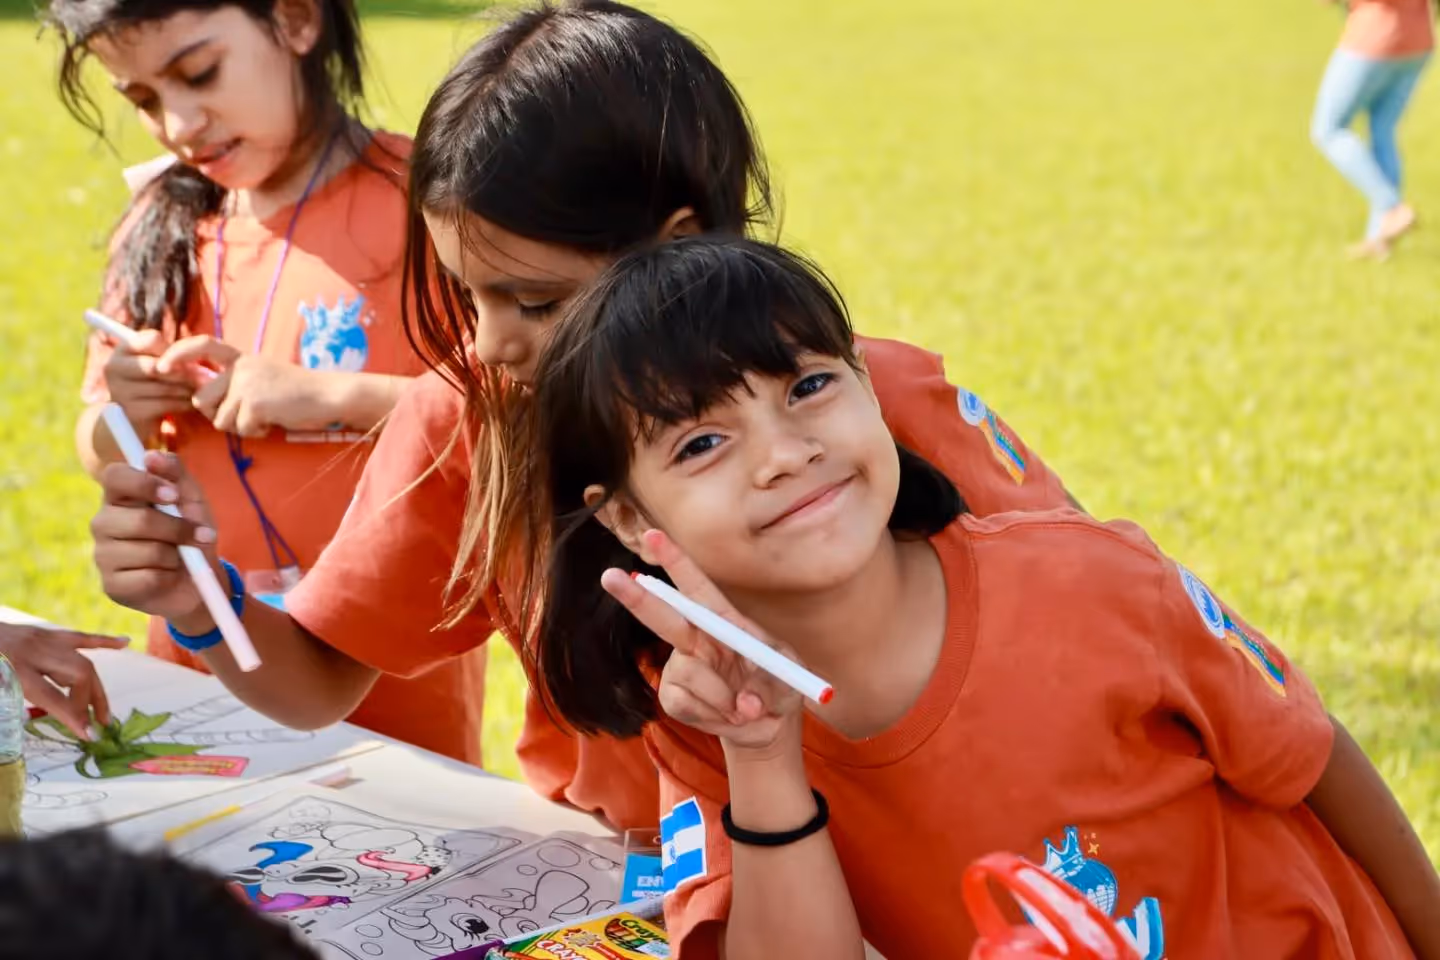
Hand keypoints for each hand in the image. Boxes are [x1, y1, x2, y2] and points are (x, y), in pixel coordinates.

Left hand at [0, 623, 128, 738]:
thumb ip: (12, 702)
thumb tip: (47, 720)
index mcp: (15, 668)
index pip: (53, 696)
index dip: (73, 716)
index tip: (88, 735)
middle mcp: (34, 651)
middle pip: (78, 674)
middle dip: (90, 701)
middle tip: (96, 724)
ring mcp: (42, 638)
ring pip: (82, 660)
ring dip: (96, 686)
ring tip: (104, 710)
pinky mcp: (44, 631)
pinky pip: (79, 637)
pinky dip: (104, 641)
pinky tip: (125, 643)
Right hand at [91, 450, 221, 633]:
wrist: (200, 580)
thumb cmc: (191, 533)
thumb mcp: (191, 499)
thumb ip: (175, 473)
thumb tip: (151, 456)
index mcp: (120, 496)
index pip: (114, 477)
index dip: (144, 483)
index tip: (172, 495)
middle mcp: (104, 523)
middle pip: (140, 520)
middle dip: (178, 529)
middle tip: (199, 535)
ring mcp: (103, 555)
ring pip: (148, 550)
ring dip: (177, 554)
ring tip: (179, 557)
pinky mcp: (112, 586)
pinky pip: (149, 578)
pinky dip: (170, 576)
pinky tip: (168, 576)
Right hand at [102, 328, 196, 436]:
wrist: (134, 417)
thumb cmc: (153, 383)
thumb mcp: (158, 363)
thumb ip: (172, 356)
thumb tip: (198, 365)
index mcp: (122, 349)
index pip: (152, 339)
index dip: (175, 350)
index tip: (188, 360)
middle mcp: (114, 367)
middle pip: (156, 366)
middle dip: (184, 373)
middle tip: (203, 379)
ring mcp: (119, 390)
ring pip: (164, 387)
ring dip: (187, 389)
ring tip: (200, 390)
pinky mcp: (130, 411)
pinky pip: (165, 405)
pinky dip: (183, 404)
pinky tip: (192, 404)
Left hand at [165, 338, 338, 436]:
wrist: (329, 396)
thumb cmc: (300, 393)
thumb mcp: (264, 378)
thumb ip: (237, 382)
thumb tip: (206, 399)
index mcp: (243, 358)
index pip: (203, 345)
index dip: (178, 353)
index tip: (162, 367)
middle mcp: (241, 367)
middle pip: (202, 397)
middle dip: (217, 414)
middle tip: (244, 415)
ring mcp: (247, 383)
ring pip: (218, 418)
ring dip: (239, 426)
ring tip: (264, 418)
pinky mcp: (255, 402)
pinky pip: (239, 428)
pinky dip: (256, 432)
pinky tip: (273, 422)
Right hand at [600, 529, 802, 754]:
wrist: (769, 726)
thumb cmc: (779, 687)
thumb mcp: (789, 675)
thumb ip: (770, 683)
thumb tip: (745, 702)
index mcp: (725, 621)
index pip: (697, 587)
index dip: (675, 561)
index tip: (652, 535)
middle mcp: (697, 639)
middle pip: (663, 616)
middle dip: (638, 597)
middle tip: (610, 576)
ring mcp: (681, 668)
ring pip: (690, 673)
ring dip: (723, 697)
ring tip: (747, 708)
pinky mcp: (673, 697)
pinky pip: (685, 704)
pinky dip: (714, 717)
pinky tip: (728, 717)